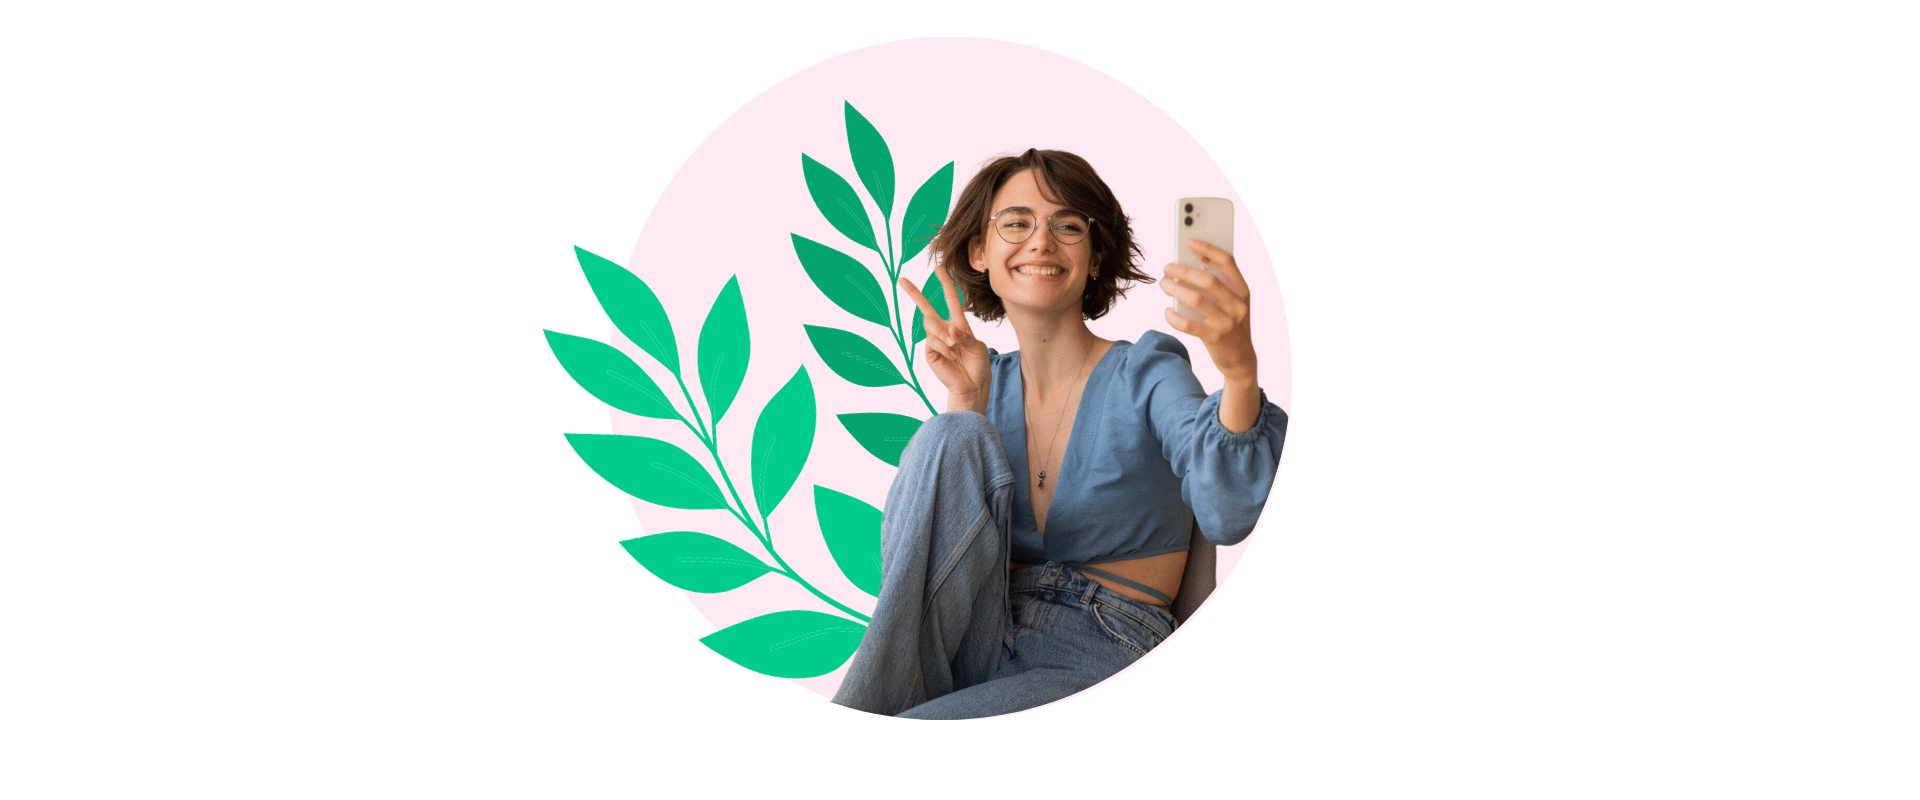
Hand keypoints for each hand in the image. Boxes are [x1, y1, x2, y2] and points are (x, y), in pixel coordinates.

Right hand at [901, 263, 990, 411]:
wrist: (972, 386)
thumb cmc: (978, 367)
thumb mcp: (977, 346)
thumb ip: (964, 334)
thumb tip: (948, 330)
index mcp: (959, 325)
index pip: (950, 300)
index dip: (945, 283)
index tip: (938, 268)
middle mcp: (944, 330)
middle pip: (926, 308)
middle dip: (914, 293)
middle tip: (901, 279)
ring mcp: (935, 341)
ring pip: (933, 326)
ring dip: (947, 336)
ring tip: (957, 349)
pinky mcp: (929, 352)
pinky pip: (933, 341)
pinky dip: (946, 348)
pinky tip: (953, 357)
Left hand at [1161, 239, 1257, 381]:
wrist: (1241, 359)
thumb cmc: (1231, 324)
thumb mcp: (1233, 303)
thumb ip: (1219, 284)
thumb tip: (1193, 262)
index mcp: (1243, 291)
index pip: (1228, 262)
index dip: (1208, 249)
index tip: (1190, 242)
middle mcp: (1237, 305)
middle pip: (1208, 280)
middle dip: (1183, 270)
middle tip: (1167, 268)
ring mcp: (1226, 322)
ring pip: (1196, 299)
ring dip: (1175, 289)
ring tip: (1164, 284)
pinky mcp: (1214, 338)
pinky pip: (1188, 324)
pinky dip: (1173, 316)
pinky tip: (1167, 311)